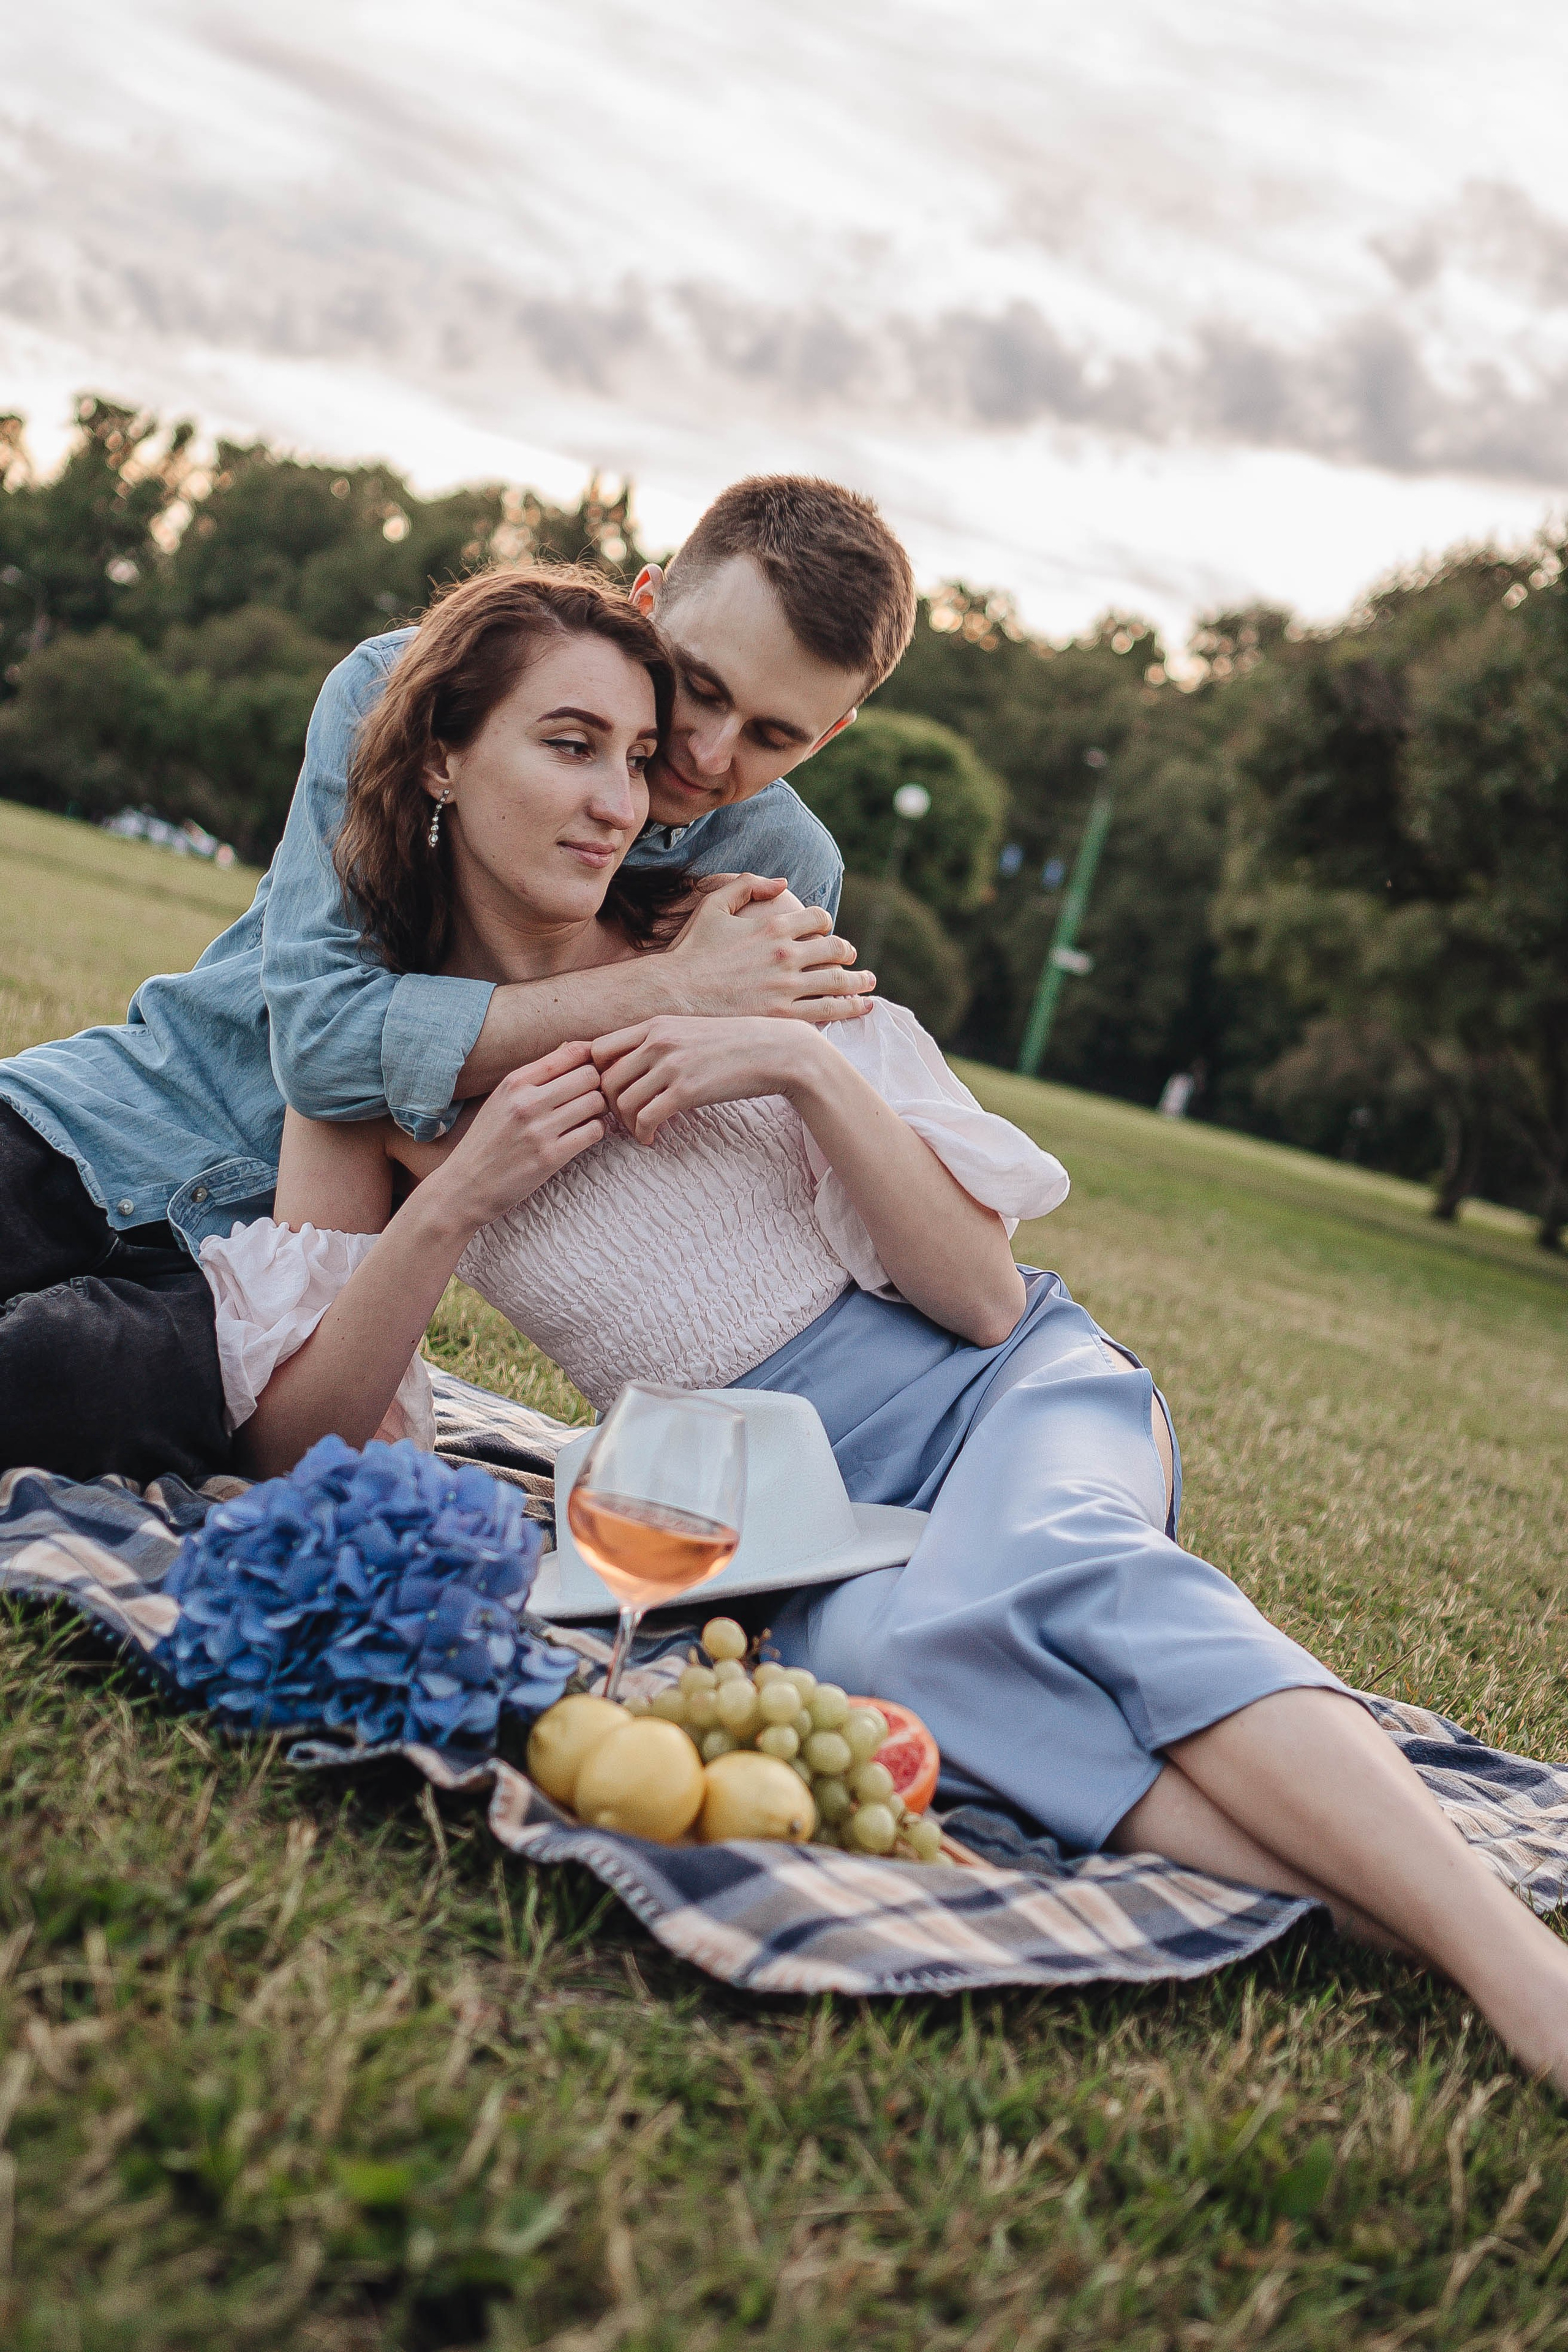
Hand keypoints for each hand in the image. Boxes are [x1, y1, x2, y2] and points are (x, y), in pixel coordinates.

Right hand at [423, 1040, 606, 1226]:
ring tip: (588, 1116)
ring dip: (599, 1109)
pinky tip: (583, 1135)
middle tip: (592, 1096)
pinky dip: (595, 1131)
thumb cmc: (488, 1140)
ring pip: (596, 1102)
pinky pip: (594, 1132)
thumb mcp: (502, 1099)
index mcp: (515, 1082)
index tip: (591, 1070)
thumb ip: (536, 1076)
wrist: (466, 1186)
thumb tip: (576, 1049)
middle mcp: (527, 1101)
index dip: (591, 1059)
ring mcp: (539, 1130)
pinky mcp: (551, 1157)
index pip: (571, 1052)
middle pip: (590, 1075)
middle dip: (597, 1085)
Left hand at [592, 1015, 823, 1142]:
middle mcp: (657, 1041)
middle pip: (605, 1080)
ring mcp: (671, 1065)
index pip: (598, 1050)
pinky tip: (652, 1138)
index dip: (596, 1076)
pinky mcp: (686, 1091)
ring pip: (622, 1102)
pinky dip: (643, 1133)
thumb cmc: (734, 1045)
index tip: (611, 1093)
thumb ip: (659, 1042)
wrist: (775, 1051)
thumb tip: (632, 1065)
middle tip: (624, 1118)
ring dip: (626, 1123)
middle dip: (608, 1106)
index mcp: (655, 1025)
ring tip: (641, 1130)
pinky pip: (646, 1118)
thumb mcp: (689, 1031)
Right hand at [662, 874, 875, 1023]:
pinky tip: (860, 1009)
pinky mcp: (782, 1016)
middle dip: (849, 953)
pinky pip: (826, 1013)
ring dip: (859, 983)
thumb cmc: (690, 950)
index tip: (828, 932)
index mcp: (773, 926)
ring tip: (868, 985)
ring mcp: (786, 987)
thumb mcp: (713, 905)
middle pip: (836, 950)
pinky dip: (848, 1009)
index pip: (819, 919)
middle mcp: (786, 955)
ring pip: (838, 983)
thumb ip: (747, 885)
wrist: (673, 993)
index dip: (828, 924)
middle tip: (854, 960)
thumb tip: (782, 882)